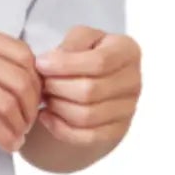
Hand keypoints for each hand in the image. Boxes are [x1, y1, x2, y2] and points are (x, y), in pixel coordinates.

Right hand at [0, 20, 41, 151]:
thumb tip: (12, 77)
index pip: (22, 53)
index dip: (35, 79)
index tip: (30, 98)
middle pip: (21, 79)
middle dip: (31, 106)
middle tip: (27, 123)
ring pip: (9, 102)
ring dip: (20, 125)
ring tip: (17, 137)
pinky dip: (4, 137)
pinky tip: (5, 145)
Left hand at [33, 26, 140, 148]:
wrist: (95, 76)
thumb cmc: (86, 53)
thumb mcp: (80, 37)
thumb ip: (69, 45)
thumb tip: (48, 63)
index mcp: (127, 52)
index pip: (99, 62)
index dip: (65, 64)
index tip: (40, 64)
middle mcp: (134, 82)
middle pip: (90, 91)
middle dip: (56, 87)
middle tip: (40, 82)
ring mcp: (128, 109)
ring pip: (86, 116)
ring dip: (56, 107)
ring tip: (44, 96)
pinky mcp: (117, 130)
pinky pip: (86, 136)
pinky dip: (60, 128)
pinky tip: (45, 115)